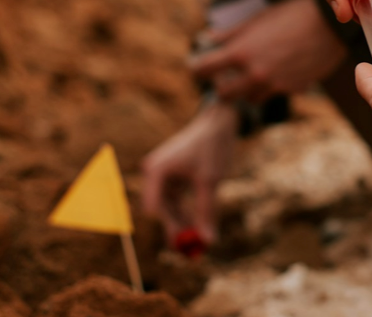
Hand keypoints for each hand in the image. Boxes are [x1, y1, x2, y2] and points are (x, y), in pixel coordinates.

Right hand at [140, 102, 238, 244]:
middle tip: (190, 250)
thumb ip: (206, 211)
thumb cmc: (212, 147)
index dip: (167, 227)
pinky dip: (185, 211)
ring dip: (181, 221)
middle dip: (174, 228)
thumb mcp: (210, 181)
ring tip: (197, 240)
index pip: (154, 206)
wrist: (218, 122)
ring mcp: (161, 175)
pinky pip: (175, 200)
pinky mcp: (171, 176)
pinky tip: (196, 225)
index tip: (182, 244)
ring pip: (168, 207)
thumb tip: (208, 240)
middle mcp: (154, 172)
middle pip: (159, 209)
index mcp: (157, 170)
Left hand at [190, 0, 347, 103]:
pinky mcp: (292, 89)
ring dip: (247, 90)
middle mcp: (255, 73)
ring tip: (254, 74)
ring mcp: (274, 84)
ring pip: (249, 98)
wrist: (330, 24)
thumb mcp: (259, 18)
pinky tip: (279, 71)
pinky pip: (274, 93)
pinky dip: (272, 86)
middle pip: (224, 94)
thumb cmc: (293, 14)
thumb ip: (232, 32)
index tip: (200, 67)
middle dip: (222, 86)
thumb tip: (210, 37)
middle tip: (226, 77)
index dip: (198, 68)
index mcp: (241, 52)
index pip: (204, 68)